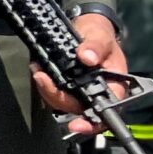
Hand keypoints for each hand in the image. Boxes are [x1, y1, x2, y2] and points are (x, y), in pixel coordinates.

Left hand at [32, 11, 127, 134]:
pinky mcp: (66, 86)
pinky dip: (44, 83)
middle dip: (57, 96)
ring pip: (61, 102)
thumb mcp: (100, 36)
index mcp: (113, 87)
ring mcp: (79, 91)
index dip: (91, 123)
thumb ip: (96, 46)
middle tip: (42, 78)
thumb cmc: (100, 36)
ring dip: (47, 89)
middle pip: (76, 108)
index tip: (76, 125)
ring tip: (39, 71)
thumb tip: (88, 57)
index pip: (105, 113)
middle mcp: (96, 93)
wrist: (86, 28)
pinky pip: (53, 92)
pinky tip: (39, 69)